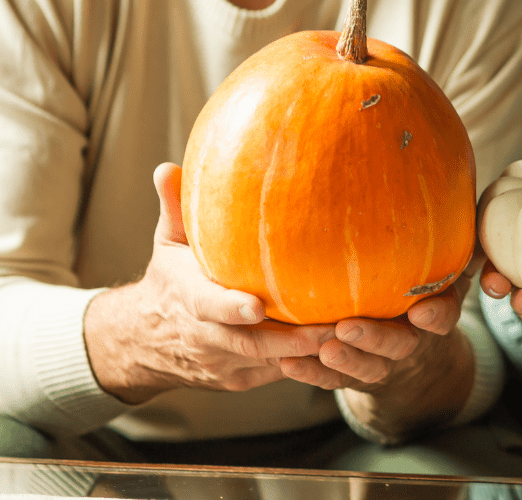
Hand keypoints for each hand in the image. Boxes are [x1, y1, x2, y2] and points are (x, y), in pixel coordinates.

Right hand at [84, 163, 341, 403]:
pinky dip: (307, 364)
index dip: (230, 308)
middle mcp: (205, 337)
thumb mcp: (166, 244)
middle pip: (250, 344)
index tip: (256, 306)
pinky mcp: (241, 379)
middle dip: (292, 339)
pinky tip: (345, 349)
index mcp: (187, 299)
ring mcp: (224, 363)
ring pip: (270, 362)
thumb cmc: (169, 281)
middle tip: (333, 326)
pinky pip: (276, 374)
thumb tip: (168, 168)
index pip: (208, 307)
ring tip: (352, 336)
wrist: (144, 342)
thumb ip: (174, 208)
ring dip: (309, 353)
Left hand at [283, 256, 479, 436]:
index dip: (435, 317)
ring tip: (322, 347)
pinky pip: (332, 379)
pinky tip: (288, 362)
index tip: (422, 313)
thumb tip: (477, 204)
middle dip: (374, 339)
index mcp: (436, 314)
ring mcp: (381, 362)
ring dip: (343, 360)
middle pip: (398, 346)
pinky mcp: (352, 375)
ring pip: (365, 367)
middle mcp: (410, 342)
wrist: (415, 356)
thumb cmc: (427, 293)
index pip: (443, 317)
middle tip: (348, 328)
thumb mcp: (451, 272)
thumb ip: (463, 246)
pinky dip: (311, 373)